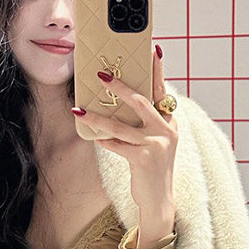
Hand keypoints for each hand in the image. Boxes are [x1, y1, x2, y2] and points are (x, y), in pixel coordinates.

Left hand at [73, 44, 177, 235]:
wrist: (160, 199)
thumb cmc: (152, 167)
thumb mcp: (154, 141)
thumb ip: (144, 122)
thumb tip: (121, 101)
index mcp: (169, 122)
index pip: (161, 90)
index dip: (157, 69)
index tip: (152, 49)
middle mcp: (166, 130)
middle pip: (140, 101)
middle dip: (119, 87)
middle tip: (101, 75)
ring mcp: (156, 145)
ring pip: (120, 125)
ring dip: (96, 117)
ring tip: (78, 109)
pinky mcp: (144, 160)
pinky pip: (117, 145)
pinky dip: (104, 141)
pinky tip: (94, 137)